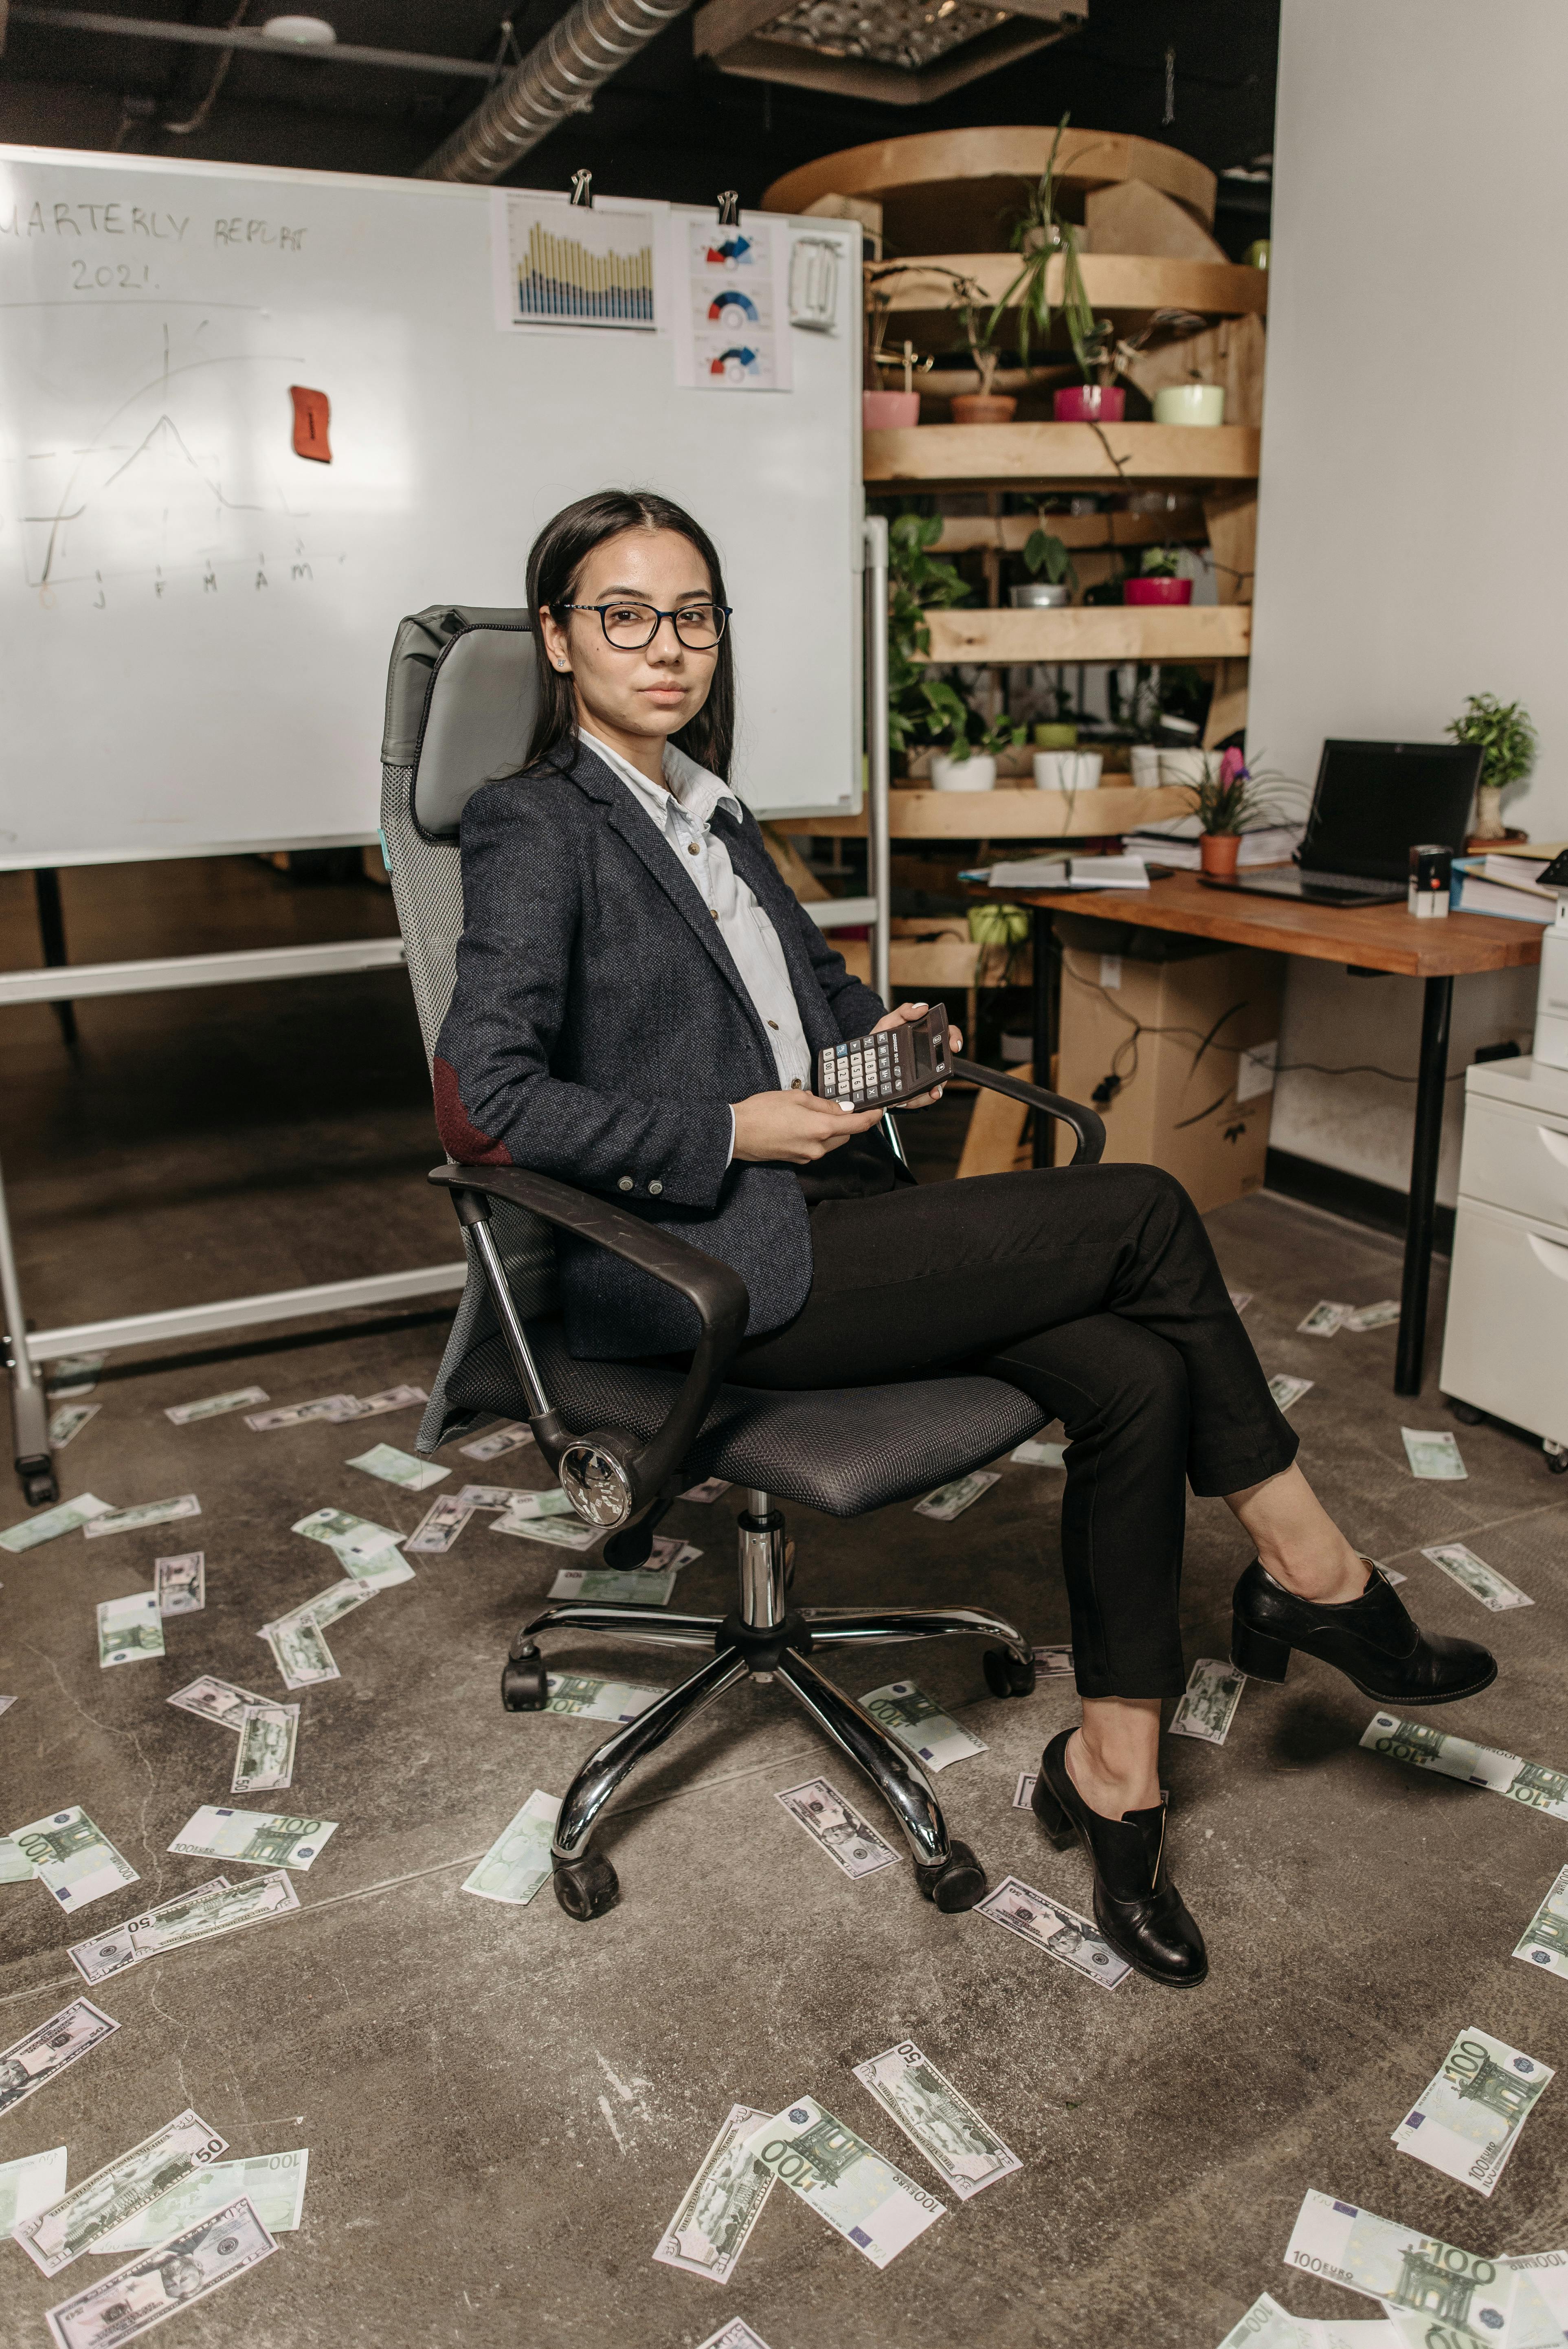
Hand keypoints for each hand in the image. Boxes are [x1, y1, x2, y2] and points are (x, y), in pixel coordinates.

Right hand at [730, 1089, 885, 1164]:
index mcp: (822, 1128)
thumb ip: (823, 1104)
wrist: (736, 1133)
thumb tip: (841, 1109)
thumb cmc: (762, 1111)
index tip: (879, 1111)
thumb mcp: (796, 1096)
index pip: (857, 1125)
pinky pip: (816, 1147)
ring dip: (830, 1128)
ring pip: (831, 1141)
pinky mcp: (798, 1159)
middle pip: (845, 1133)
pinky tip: (800, 1124)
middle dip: (845, 1120)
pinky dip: (816, 1136)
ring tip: (810, 1112)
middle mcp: (819, 1147)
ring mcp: (808, 1155)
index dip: (872, 1118)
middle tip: (835, 1104)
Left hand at [869, 1000, 963, 1108]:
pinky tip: (904, 1101)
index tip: (954, 1046)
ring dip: (927, 1093)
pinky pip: (922, 1098)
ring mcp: (922, 1074)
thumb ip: (904, 1012)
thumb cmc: (879, 1040)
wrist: (864, 1061)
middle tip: (933, 1086)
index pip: (948, 1034)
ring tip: (911, 1096)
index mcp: (925, 1038)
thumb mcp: (888, 1023)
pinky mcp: (914, 1089)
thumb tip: (922, 1008)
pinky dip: (915, 1101)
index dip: (955, 1038)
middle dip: (942, 1078)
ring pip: (936, 1086)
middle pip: (945, 1067)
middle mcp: (928, 1057)